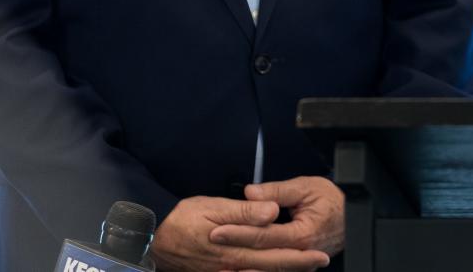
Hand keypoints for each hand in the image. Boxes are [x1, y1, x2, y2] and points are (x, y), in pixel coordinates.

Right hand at [150, 195, 329, 271]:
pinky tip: (270, 270)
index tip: (320, 254)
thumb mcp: (213, 208)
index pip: (274, 254)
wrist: (152, 239)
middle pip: (271, 268)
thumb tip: (272, 212)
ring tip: (304, 267)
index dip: (299, 256)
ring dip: (282, 271)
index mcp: (235, 249)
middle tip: (321, 261)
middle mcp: (232, 266)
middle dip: (298, 266)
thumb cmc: (182, 219)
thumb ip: (245, 212)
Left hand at [209, 176, 345, 260]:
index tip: (216, 229)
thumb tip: (252, 192)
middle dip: (233, 249)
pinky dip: (257, 270)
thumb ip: (277, 191)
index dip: (238, 232)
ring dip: (242, 266)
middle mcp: (300, 253)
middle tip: (211, 243)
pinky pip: (274, 271)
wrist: (354, 216)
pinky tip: (240, 268)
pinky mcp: (298, 266)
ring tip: (218, 264)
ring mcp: (299, 263)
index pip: (263, 235)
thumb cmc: (333, 200)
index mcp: (302, 234)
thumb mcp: (306, 187)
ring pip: (267, 268)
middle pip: (260, 255)